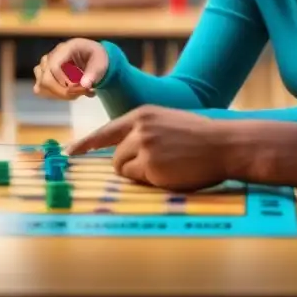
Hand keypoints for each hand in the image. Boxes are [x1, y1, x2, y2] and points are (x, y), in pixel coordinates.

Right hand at [32, 38, 107, 99]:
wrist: (93, 59)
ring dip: (58, 94)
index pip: (54, 66)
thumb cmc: (96, 59)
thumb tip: (85, 85)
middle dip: (62, 91)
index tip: (78, 88)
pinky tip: (68, 93)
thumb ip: (93, 74)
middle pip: (45, 78)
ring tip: (75, 93)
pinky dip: (54, 95)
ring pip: (41, 85)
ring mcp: (45, 66)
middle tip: (80, 93)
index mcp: (65, 48)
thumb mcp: (100, 64)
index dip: (63, 81)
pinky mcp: (44, 75)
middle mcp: (51, 55)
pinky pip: (40, 89)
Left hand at [67, 106, 230, 190]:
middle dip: (129, 166)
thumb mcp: (168, 122)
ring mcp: (143, 146)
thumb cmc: (201, 137)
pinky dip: (150, 181)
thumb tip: (121, 148)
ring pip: (123, 169)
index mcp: (142, 115)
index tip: (71, 152)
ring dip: (140, 174)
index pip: (106, 131)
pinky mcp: (150, 165)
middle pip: (115, 156)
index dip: (86, 143)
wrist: (225, 144)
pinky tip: (171, 172)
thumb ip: (144, 131)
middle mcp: (139, 128)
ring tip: (167, 166)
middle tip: (157, 165)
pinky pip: (137, 180)